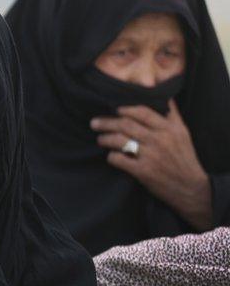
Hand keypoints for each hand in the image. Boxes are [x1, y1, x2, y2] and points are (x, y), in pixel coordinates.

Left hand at [91, 100, 211, 229]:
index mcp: (169, 129)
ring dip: (105, 138)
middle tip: (95, 123)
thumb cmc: (185, 159)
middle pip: (126, 125)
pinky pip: (119, 159)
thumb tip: (164, 97)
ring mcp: (151, 156)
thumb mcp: (183, 134)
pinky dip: (111, 156)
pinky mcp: (143, 171)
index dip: (125, 109)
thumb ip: (172, 115)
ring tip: (100, 139)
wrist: (191, 188)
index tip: (114, 109)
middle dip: (107, 122)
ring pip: (120, 140)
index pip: (142, 112)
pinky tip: (110, 156)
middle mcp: (160, 140)